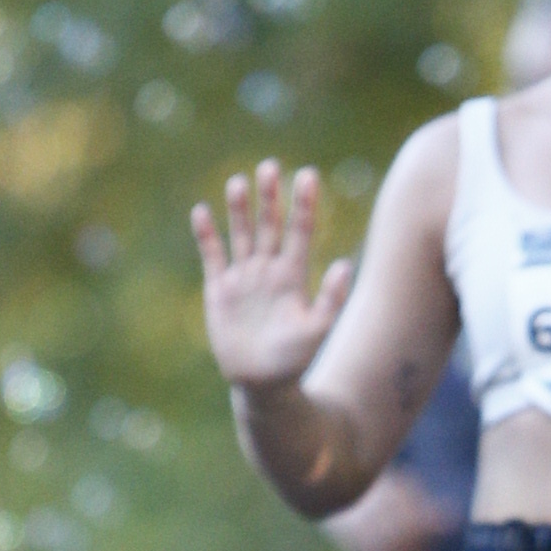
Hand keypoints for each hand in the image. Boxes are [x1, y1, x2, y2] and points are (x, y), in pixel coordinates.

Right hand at [191, 161, 350, 387]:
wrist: (262, 384)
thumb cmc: (294, 360)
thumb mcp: (317, 330)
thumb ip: (331, 299)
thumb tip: (348, 265)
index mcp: (294, 276)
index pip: (300, 231)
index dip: (304, 204)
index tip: (308, 174)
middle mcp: (269, 270)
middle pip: (270, 225)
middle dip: (271, 197)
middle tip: (271, 166)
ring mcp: (243, 277)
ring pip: (242, 234)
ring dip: (240, 209)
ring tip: (239, 181)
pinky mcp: (219, 289)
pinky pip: (212, 255)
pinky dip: (207, 234)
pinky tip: (202, 211)